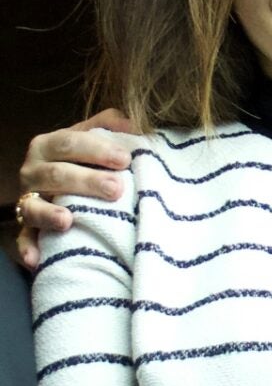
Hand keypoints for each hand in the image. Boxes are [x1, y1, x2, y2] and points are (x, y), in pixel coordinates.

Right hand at [16, 107, 137, 270]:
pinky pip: (24, 239)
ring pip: (35, 207)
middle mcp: (32, 171)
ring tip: (68, 220)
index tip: (125, 158)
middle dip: (86, 181)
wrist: (62, 186)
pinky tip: (35, 260)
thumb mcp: (93, 138)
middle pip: (56, 174)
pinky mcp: (25, 228)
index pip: (69, 142)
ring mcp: (27, 200)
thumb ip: (110, 125)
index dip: (96, 149)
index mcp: (48, 145)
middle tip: (116, 189)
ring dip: (50, 214)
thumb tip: (134, 125)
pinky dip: (28, 249)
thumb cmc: (83, 160)